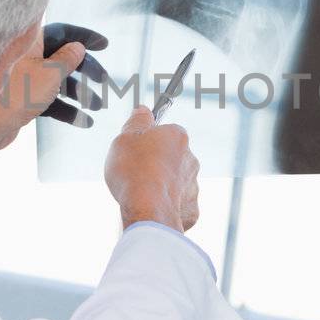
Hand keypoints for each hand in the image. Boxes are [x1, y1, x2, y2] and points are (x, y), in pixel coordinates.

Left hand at [0, 25, 102, 152]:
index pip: (64, 32)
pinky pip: (50, 100)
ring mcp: (25, 78)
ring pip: (58, 81)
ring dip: (79, 93)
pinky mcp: (23, 99)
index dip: (85, 37)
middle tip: (105, 82)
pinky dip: (66, 109)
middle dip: (86, 70)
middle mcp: (28, 57)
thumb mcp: (50, 73)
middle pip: (64, 58)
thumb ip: (68, 59)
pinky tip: (84, 121)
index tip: (104, 45)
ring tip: (97, 106)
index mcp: (31, 42)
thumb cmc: (16, 94)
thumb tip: (78, 47)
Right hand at [104, 104, 200, 232]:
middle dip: (156, 165)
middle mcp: (191, 159)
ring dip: (162, 187)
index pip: (165, 133)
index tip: (134, 151)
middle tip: (135, 174)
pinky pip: (178, 206)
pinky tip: (152, 210)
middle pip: (172, 158)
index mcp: (177, 137)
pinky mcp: (191, 210)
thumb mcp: (125, 137)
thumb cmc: (134, 170)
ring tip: (142, 195)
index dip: (147, 141)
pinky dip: (166, 208)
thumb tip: (143, 110)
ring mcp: (193, 186)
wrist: (147, 209)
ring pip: (176, 183)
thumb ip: (136, 121)